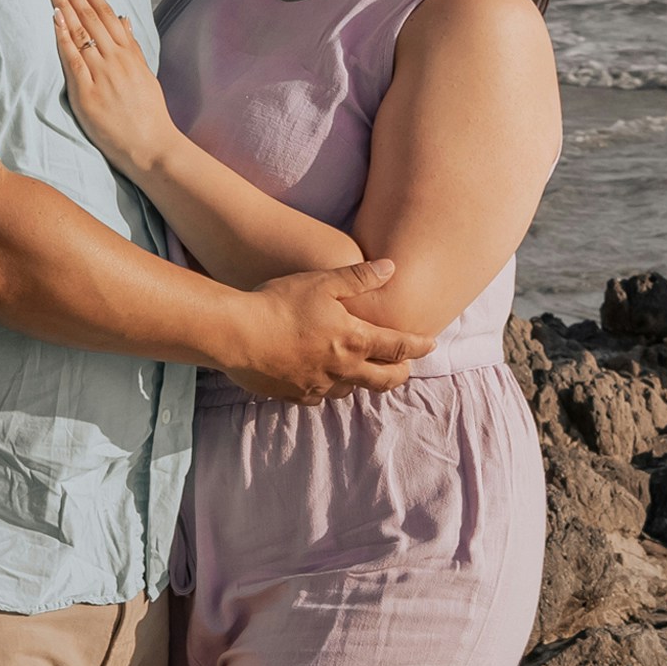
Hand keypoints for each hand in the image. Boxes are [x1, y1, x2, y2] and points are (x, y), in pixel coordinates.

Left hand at [45, 0, 178, 179]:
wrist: (153, 147)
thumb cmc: (148, 114)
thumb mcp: (144, 73)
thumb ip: (132, 46)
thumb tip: (125, 20)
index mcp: (129, 51)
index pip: (105, 10)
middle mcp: (116, 57)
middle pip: (90, 13)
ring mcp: (103, 73)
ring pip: (80, 29)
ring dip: (63, 2)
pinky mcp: (89, 93)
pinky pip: (73, 58)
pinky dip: (63, 36)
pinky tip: (54, 16)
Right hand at [225, 261, 434, 402]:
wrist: (236, 334)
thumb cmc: (279, 302)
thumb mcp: (322, 282)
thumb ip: (359, 277)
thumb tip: (392, 267)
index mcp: (354, 340)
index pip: (399, 347)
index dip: (419, 346)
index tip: (430, 344)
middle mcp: (343, 369)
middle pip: (385, 380)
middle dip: (400, 373)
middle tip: (405, 366)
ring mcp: (320, 386)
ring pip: (353, 391)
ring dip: (363, 381)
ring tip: (363, 370)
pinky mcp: (296, 396)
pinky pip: (321, 397)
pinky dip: (329, 388)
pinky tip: (323, 378)